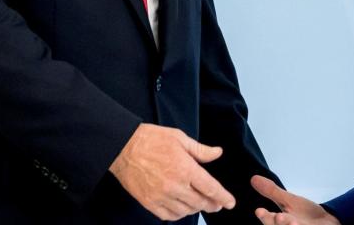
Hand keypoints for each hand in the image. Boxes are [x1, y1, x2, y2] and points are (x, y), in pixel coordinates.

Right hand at [109, 123, 235, 220]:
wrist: (123, 147)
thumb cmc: (151, 139)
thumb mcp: (179, 138)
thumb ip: (200, 150)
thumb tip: (217, 153)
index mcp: (185, 168)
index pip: (210, 188)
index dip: (223, 197)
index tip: (230, 203)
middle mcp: (175, 185)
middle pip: (200, 202)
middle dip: (212, 204)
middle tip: (216, 204)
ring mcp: (161, 196)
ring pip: (186, 211)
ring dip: (196, 209)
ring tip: (199, 204)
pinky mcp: (149, 202)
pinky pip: (169, 216)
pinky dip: (179, 214)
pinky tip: (182, 208)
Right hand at [251, 175, 340, 224]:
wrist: (327, 223)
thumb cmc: (306, 215)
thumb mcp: (289, 201)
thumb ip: (272, 192)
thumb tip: (254, 178)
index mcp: (280, 222)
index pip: (269, 221)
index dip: (265, 217)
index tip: (259, 211)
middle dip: (277, 224)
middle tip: (278, 217)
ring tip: (294, 222)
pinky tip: (306, 224)